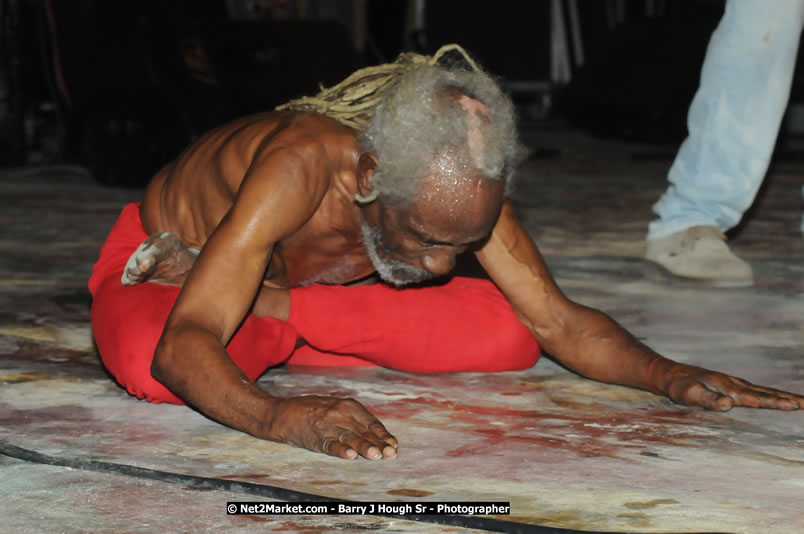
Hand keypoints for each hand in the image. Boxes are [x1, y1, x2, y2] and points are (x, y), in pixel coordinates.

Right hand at [262, 395, 397, 458]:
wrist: (284, 413)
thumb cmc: (317, 411)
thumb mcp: (339, 408)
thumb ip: (358, 421)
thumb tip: (381, 438)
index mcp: (349, 405)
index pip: (370, 422)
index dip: (382, 434)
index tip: (393, 445)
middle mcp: (339, 413)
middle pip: (362, 431)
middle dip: (378, 443)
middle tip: (390, 453)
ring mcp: (326, 426)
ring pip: (349, 437)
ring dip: (363, 447)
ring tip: (375, 455)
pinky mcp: (314, 438)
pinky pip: (329, 445)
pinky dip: (340, 450)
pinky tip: (350, 456)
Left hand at [661, 364, 802, 410]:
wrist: (670, 374)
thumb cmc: (678, 387)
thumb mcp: (689, 394)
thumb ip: (708, 399)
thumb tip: (728, 405)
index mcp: (729, 388)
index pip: (758, 398)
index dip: (777, 403)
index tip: (796, 405)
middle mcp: (735, 385)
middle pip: (768, 393)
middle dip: (790, 399)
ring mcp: (734, 384)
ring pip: (764, 391)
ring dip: (783, 396)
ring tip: (801, 402)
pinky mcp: (730, 386)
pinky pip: (756, 392)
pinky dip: (771, 395)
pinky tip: (776, 399)